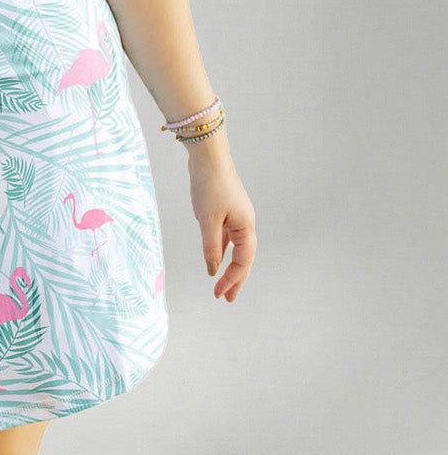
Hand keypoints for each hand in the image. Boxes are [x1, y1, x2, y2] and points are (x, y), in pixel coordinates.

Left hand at [188, 153, 255, 301]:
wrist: (207, 156)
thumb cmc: (209, 186)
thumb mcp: (208, 221)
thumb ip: (210, 247)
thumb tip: (212, 270)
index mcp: (246, 226)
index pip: (243, 261)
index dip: (232, 279)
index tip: (219, 294)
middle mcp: (244, 222)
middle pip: (242, 257)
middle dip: (235, 278)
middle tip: (227, 298)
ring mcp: (235, 215)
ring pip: (233, 247)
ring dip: (227, 265)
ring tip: (220, 283)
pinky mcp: (224, 209)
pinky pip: (225, 235)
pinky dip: (220, 248)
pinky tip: (214, 258)